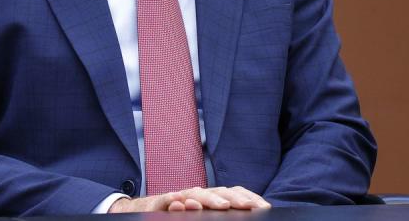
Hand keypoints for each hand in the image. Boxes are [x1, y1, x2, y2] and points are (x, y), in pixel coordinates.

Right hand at [109, 186, 271, 212]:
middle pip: (218, 192)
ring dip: (209, 198)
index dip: (248, 198)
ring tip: (222, 206)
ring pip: (195, 194)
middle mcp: (197, 195)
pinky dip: (173, 200)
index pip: (232, 194)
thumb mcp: (201, 216)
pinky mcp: (159, 203)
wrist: (144, 212)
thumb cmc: (178, 215)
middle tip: (248, 206)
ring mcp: (179, 198)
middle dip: (234, 198)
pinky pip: (166, 200)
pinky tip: (179, 202)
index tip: (264, 207)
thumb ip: (216, 214)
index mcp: (210, 199)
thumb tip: (247, 210)